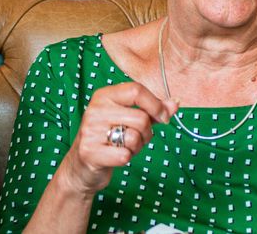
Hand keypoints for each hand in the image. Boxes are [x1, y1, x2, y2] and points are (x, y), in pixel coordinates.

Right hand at [56, 82, 177, 196]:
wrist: (81, 166)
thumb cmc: (108, 138)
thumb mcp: (128, 119)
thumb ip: (152, 111)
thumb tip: (175, 103)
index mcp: (104, 96)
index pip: (136, 90)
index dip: (156, 105)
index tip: (164, 117)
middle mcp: (95, 110)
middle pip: (141, 118)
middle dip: (148, 133)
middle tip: (139, 138)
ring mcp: (90, 131)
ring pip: (134, 137)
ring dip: (137, 147)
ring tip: (125, 147)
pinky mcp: (89, 152)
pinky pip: (124, 155)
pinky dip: (126, 159)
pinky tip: (115, 157)